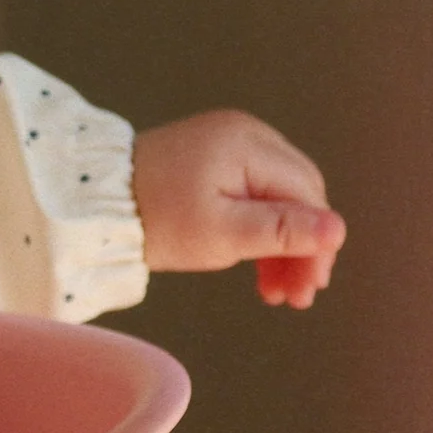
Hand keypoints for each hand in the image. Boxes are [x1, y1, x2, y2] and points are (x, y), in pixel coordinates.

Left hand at [132, 110, 344, 307]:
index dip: (316, 243)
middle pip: (296, 195)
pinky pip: (253, 196)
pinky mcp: (214, 161)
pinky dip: (257, 232)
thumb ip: (281, 232)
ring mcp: (229, 144)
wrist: (94, 206)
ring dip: (281, 246)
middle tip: (297, 297)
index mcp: (248, 144)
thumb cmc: (153, 218)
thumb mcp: (221, 233)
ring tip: (276, 294)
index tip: (312, 287)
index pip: (306, 194)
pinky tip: (259, 271)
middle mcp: (245, 135)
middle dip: (301, 248)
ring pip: (277, 199)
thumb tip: (338, 230)